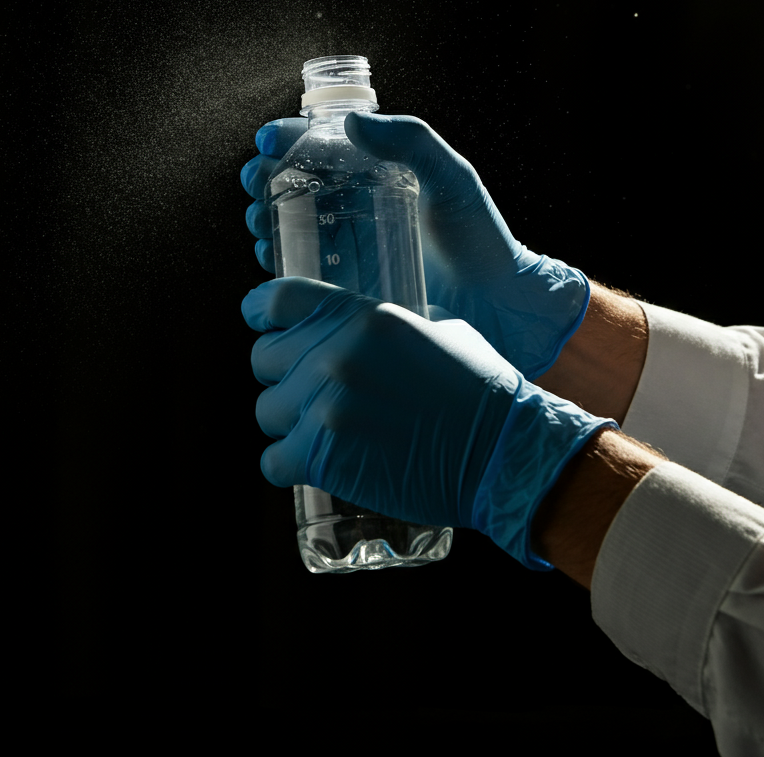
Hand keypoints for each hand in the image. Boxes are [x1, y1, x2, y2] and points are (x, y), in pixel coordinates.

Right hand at [240, 113, 589, 378]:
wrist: (497, 308)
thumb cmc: (480, 239)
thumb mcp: (452, 179)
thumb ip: (412, 141)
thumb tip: (351, 123)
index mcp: (375, 177)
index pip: (319, 147)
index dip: (286, 138)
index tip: (270, 139)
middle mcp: (354, 210)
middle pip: (291, 185)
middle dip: (263, 178)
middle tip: (257, 183)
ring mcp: (346, 250)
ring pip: (286, 226)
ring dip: (262, 218)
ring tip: (260, 220)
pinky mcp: (342, 289)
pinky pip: (298, 271)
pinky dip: (275, 259)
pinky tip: (270, 256)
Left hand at [242, 276, 614, 569]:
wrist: (502, 451)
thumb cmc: (479, 388)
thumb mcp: (434, 329)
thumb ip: (383, 327)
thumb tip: (354, 332)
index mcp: (361, 315)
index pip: (275, 299)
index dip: (262, 313)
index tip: (265, 325)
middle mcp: (335, 356)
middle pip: (263, 359)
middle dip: (281, 376)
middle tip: (309, 392)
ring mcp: (326, 407)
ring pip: (265, 411)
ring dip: (287, 422)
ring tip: (320, 432)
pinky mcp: (323, 457)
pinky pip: (272, 461)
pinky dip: (287, 465)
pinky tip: (312, 464)